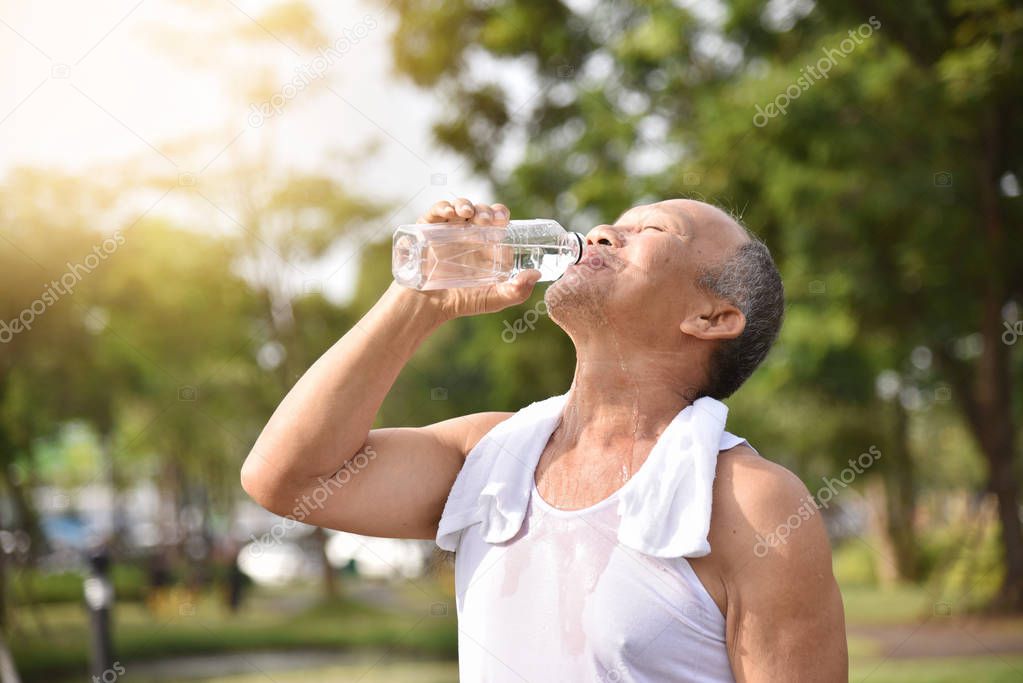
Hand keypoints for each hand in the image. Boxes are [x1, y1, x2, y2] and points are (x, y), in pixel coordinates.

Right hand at [395, 198, 541, 318]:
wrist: (429, 306)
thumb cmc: (462, 301)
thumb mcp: (493, 299)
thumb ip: (516, 291)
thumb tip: (536, 275)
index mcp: (485, 243)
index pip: (496, 220)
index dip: (500, 214)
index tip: (501, 218)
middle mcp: (468, 233)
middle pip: (480, 210)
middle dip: (484, 210)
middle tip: (485, 221)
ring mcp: (448, 230)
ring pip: (459, 206)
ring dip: (465, 204)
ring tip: (467, 213)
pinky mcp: (428, 230)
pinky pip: (435, 212)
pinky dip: (442, 207)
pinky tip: (449, 213)